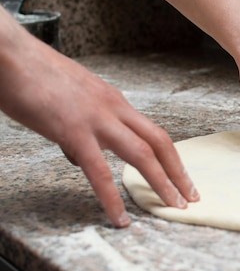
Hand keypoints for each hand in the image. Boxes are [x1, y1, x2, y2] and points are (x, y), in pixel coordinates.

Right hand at [0, 10, 198, 226]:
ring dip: (162, 182)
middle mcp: (113, 108)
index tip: (181, 177)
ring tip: (173, 206)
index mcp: (113, 101)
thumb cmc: (33, 74)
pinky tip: (119, 217)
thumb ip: (82, 128)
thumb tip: (81, 156)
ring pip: (142, 154)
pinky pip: (99, 171)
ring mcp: (96, 119)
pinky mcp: (73, 131)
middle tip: (191, 196)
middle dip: (179, 172)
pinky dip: (112, 198)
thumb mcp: (70, 99)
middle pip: (159, 142)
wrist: (10, 53)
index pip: (152, 132)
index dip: (171, 157)